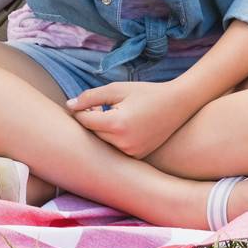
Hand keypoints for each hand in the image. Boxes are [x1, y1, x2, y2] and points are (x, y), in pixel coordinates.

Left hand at [67, 81, 190, 158]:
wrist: (178, 104)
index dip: (80, 110)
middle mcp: (123, 143)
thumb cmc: (145, 93)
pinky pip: (116, 149)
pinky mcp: (138, 157)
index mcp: (117, 124)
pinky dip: (113, 139)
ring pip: (103, 143)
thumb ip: (90, 97)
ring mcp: (132, 153)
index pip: (85, 121)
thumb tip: (69, 106)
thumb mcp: (116, 89)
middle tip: (97, 107)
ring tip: (111, 114)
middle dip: (90, 120)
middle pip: (92, 133)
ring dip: (101, 131)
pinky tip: (121, 126)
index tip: (84, 102)